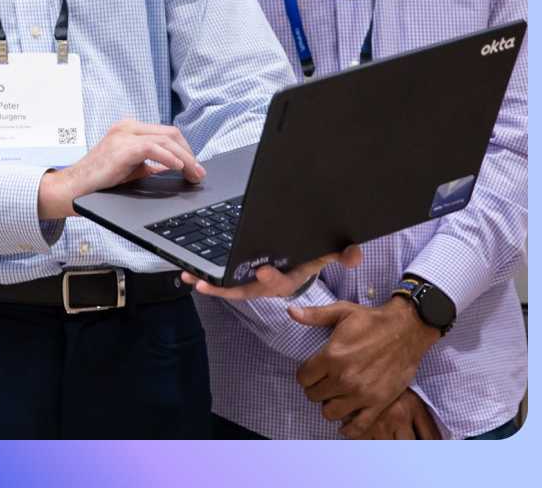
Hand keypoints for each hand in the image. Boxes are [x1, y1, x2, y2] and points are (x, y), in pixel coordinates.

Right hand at [36, 118, 203, 218]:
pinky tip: (178, 168)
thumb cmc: (97, 181)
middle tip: (199, 173)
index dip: (185, 150)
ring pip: (166, 139)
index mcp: (128, 130)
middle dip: (189, 154)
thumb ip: (149, 164)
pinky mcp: (122, 147)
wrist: (71, 188)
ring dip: (185, 158)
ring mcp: (123, 135)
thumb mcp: (129, 169)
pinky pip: (153, 148)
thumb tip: (173, 167)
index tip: (195, 168)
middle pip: (170, 133)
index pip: (166, 133)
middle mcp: (127, 127)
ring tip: (194, 174)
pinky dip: (170, 158)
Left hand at [180, 245, 362, 300]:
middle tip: (206, 284)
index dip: (271, 278)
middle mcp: (268, 285)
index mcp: (288, 279)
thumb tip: (355, 255)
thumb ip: (342, 252)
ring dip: (209, 285)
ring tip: (189, 279)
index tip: (260, 270)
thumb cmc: (310, 255)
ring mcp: (252, 283)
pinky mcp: (239, 278)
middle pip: (247, 290)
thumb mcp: (326, 252)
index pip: (280, 281)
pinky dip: (205, 278)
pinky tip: (186, 273)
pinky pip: (222, 281)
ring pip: (230, 288)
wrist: (299, 261)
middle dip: (227, 288)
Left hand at [292, 296, 440, 435]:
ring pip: (330, 413)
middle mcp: (344, 378)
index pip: (303, 377)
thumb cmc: (371, 320)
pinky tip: (345, 420)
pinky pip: (358, 427)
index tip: (311, 371)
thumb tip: (290, 311)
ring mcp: (362, 394)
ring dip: (329, 405)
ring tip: (334, 395)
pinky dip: (349, 428)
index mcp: (332, 356)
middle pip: (314, 396)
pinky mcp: (378, 403)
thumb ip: (314, 315)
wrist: (405, 330)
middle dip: (315, 388)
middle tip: (323, 382)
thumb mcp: (341, 311)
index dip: (304, 374)